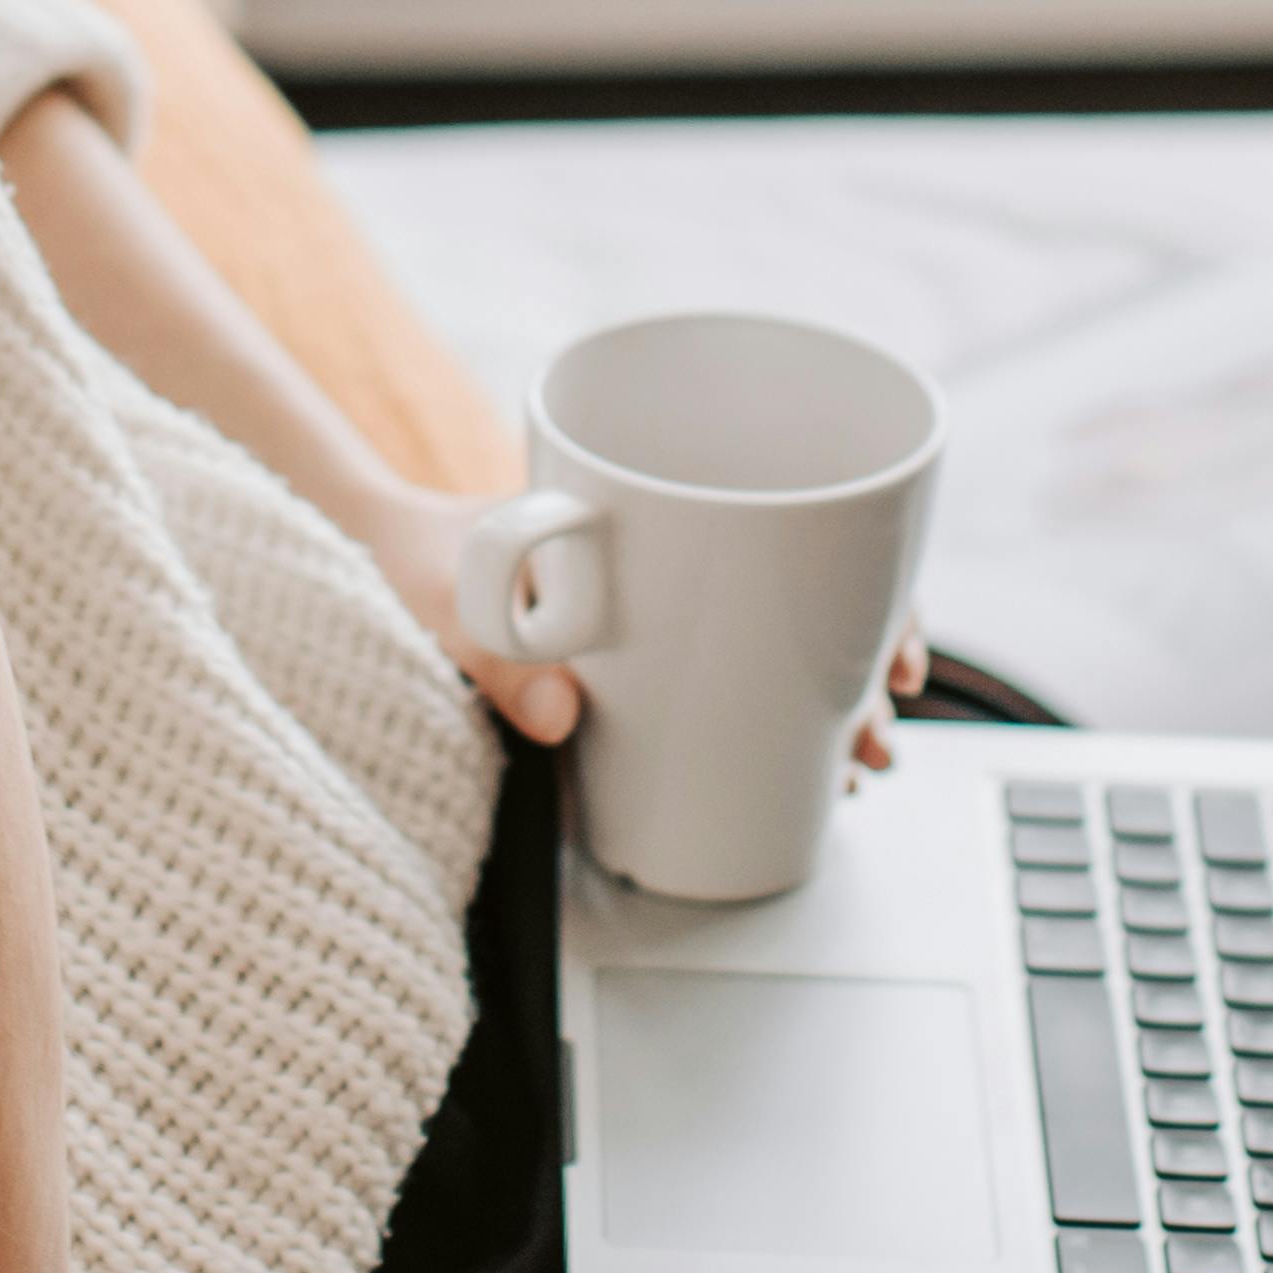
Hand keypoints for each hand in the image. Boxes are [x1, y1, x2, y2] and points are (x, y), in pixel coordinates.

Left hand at [352, 498, 931, 775]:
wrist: (373, 550)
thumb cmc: (417, 553)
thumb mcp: (449, 596)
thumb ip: (490, 651)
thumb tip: (559, 713)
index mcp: (659, 514)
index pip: (804, 530)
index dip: (874, 594)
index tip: (900, 655)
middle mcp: (682, 552)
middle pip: (816, 593)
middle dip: (867, 667)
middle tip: (877, 738)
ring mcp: (671, 604)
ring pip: (787, 640)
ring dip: (832, 696)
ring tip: (855, 758)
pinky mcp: (643, 659)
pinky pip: (733, 677)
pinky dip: (779, 713)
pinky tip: (804, 758)